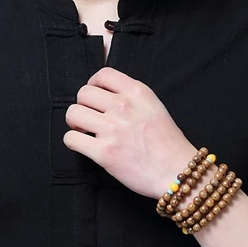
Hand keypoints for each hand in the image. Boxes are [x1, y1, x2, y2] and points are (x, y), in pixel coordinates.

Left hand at [63, 66, 199, 199]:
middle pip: (83, 94)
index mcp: (137, 92)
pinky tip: (84, 145)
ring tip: (85, 132)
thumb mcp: (155, 107)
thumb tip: (106, 97)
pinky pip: (71, 139)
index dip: (93, 85)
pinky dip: (73, 142)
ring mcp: (113, 130)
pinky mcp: (104, 153)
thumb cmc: (168, 144)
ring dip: (75, 123)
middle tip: (89, 118)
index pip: (102, 75)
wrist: (175, 171)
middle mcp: (123, 107)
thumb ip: (132, 97)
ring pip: (73, 114)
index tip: (95, 98)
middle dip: (82, 105)